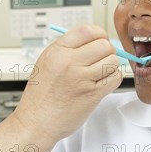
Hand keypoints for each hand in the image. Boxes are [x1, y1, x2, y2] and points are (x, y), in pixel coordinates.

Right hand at [12, 24, 121, 143]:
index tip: (99, 41)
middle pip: (104, 45)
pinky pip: (115, 78)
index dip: (99, 34)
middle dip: (107, 51)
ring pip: (112, 61)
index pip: (88, 30)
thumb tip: (92, 40)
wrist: (36, 122)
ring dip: (110, 66)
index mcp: (57, 51)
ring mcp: (81, 78)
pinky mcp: (92, 94)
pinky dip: (113, 79)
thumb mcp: (46, 62)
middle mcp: (68, 62)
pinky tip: (103, 82)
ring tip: (100, 73)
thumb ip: (67, 49)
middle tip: (101, 59)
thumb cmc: (40, 95)